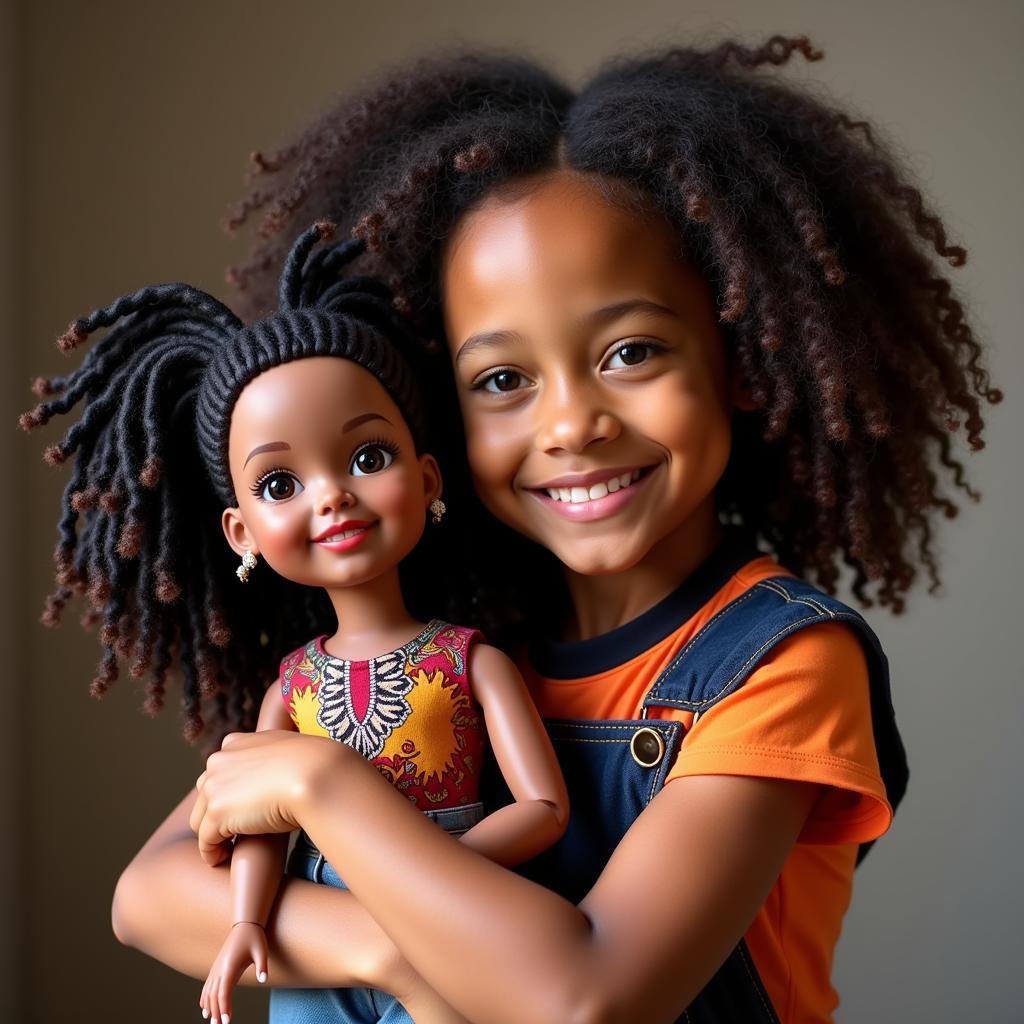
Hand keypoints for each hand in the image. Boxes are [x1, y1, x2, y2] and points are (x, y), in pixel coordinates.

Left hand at [190, 730, 341, 865]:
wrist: (313, 773)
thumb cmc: (309, 764)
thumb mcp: (284, 749)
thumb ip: (269, 756)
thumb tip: (278, 769)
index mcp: (234, 743)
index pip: (219, 771)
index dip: (227, 791)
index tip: (239, 806)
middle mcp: (218, 761)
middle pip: (204, 796)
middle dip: (217, 813)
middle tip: (234, 830)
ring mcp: (214, 786)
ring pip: (200, 819)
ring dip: (212, 834)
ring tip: (228, 847)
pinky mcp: (217, 813)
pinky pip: (206, 841)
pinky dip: (213, 852)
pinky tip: (225, 858)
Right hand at [200, 922, 267, 1023]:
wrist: (245, 924)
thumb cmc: (255, 937)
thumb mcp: (262, 950)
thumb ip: (262, 965)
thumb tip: (264, 980)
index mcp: (229, 966)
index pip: (224, 992)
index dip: (224, 1007)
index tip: (227, 1021)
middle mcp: (220, 968)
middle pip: (214, 995)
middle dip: (216, 1011)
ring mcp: (217, 967)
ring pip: (209, 991)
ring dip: (209, 1006)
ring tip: (212, 1020)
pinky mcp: (217, 966)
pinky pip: (208, 985)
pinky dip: (205, 997)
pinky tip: (204, 1007)